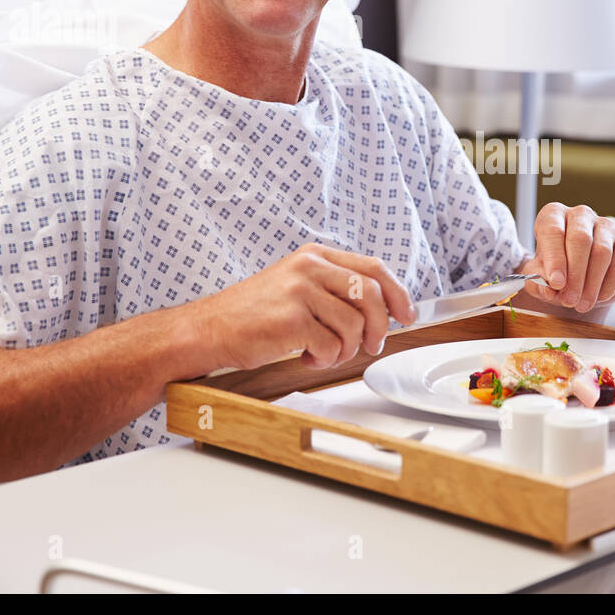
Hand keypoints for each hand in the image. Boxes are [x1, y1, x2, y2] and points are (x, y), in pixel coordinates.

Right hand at [194, 243, 415, 372]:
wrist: (208, 330)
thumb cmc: (252, 315)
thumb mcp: (296, 287)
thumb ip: (334, 290)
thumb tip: (381, 310)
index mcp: (314, 256)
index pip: (373, 267)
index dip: (397, 293)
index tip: (406, 314)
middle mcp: (309, 267)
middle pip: (371, 294)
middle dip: (379, 327)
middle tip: (371, 346)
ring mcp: (300, 291)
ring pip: (354, 325)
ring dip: (345, 349)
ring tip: (322, 352)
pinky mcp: (291, 318)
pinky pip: (332, 344)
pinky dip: (324, 358)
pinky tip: (305, 356)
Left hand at [517, 203, 614, 314]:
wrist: (579, 277)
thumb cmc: (556, 270)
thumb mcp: (538, 276)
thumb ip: (537, 282)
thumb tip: (548, 289)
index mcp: (554, 215)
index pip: (553, 230)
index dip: (555, 258)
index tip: (556, 283)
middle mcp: (581, 215)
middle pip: (580, 239)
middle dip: (575, 275)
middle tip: (569, 300)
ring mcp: (607, 225)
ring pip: (602, 252)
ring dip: (592, 283)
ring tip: (582, 304)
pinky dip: (610, 284)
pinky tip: (600, 297)